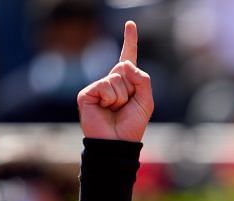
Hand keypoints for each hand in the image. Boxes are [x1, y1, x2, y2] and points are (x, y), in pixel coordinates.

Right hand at [77, 21, 153, 141]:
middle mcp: (110, 82)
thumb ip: (142, 79)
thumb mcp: (146, 101)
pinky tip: (106, 109)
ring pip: (116, 78)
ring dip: (121, 96)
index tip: (130, 24)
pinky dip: (111, 98)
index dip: (130, 41)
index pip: (127, 58)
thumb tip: (126, 64)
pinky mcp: (87, 93)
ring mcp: (97, 87)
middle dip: (131, 88)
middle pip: (125, 68)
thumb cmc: (132, 125)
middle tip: (126, 106)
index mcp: (125, 83)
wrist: (118, 143)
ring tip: (116, 110)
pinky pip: (105, 86)